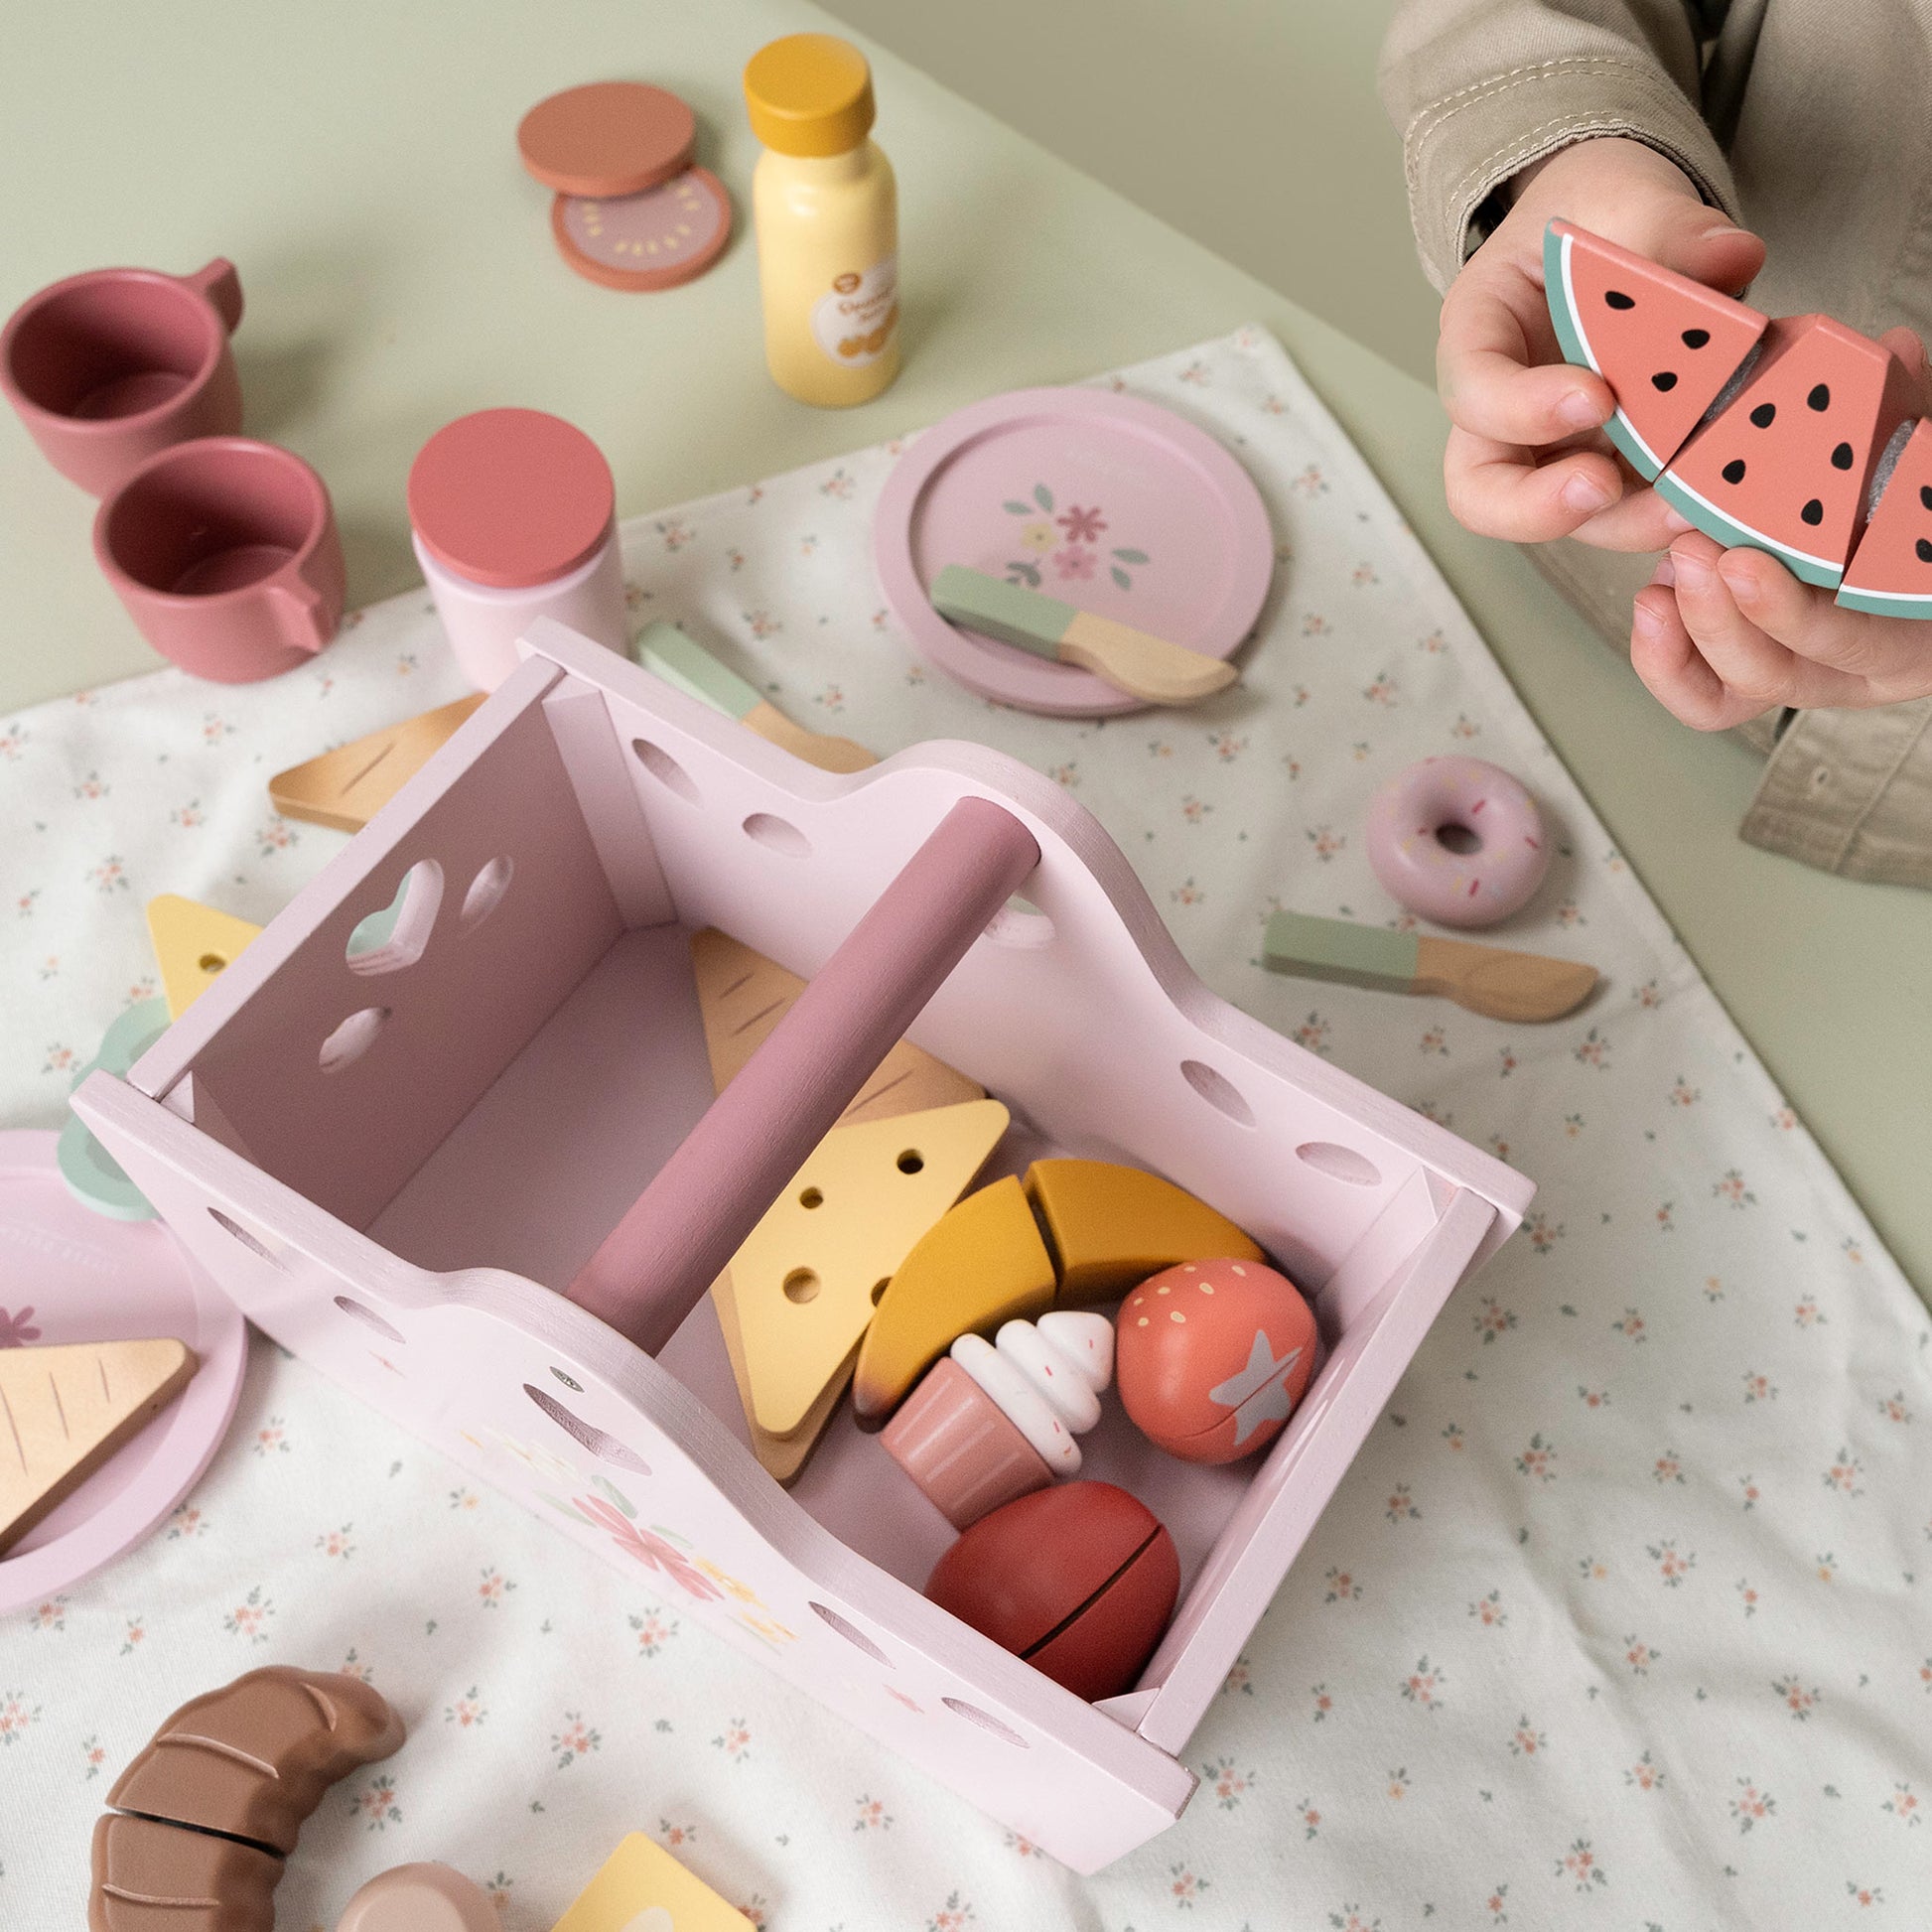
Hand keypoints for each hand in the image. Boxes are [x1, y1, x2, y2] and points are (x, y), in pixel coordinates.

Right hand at [1437, 137, 1764, 550]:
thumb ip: (1674, 228)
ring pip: (1562, 519)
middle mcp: (1503, 415)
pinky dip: (1670, 516)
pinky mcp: (1615, 473)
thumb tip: (1730, 257)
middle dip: (1537, 507)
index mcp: (1481, 335)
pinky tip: (1720, 502)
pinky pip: (1631, 512)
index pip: (1472, 387)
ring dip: (1623, 522)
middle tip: (1601, 488)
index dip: (1521, 407)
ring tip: (1687, 505)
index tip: (1595, 397)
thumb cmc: (1602, 215)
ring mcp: (1557, 454)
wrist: (1624, 233)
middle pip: (1483, 492)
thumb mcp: (1629, 198)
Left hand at [1630, 336, 1931, 727]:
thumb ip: (1907, 420)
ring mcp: (1788, 672)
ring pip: (1729, 685)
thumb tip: (1895, 349)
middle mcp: (1842, 668)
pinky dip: (1665, 656)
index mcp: (1900, 630)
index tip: (1741, 561)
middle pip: (1772, 675)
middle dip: (1721, 619)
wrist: (1885, 551)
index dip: (1790, 611)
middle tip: (1690, 551)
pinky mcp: (1736, 674)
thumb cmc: (1906, 519)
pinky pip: (1699, 691)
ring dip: (1693, 623)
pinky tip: (1650, 600)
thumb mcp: (1913, 474)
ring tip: (1670, 564)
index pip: (1854, 641)